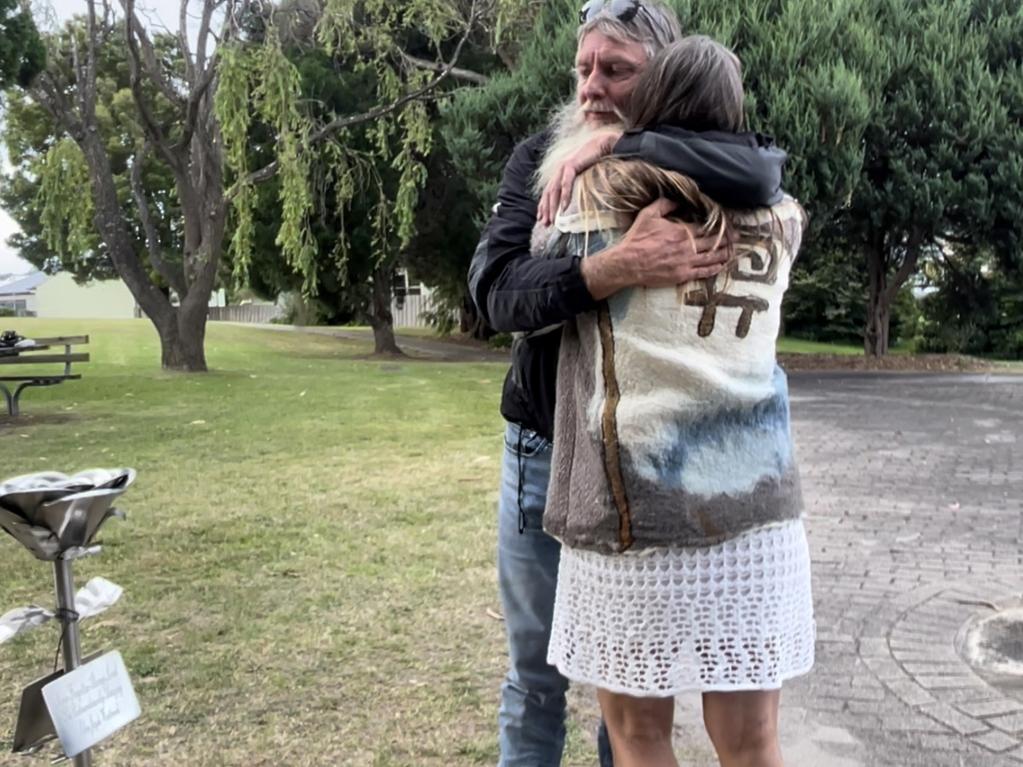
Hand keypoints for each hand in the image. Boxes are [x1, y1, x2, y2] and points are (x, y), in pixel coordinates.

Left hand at [537, 129, 622, 225]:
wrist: (603, 144)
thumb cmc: (595, 160)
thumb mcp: (582, 175)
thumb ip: (574, 184)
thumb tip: (574, 198)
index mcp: (559, 173)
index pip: (548, 192)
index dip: (544, 206)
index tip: (542, 219)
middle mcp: (558, 170)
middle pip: (548, 193)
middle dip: (545, 209)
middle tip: (545, 224)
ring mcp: (563, 167)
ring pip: (554, 190)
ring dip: (552, 206)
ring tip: (553, 219)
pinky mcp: (571, 165)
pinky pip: (566, 183)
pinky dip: (565, 195)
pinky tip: (564, 207)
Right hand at [580, 198, 733, 299]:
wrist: (627, 263)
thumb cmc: (637, 239)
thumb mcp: (648, 214)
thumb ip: (665, 204)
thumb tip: (677, 200)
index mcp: (682, 231)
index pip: (707, 227)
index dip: (720, 225)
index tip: (729, 223)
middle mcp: (688, 247)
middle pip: (714, 242)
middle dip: (728, 239)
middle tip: (738, 237)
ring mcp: (686, 263)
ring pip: (712, 258)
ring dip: (725, 254)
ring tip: (734, 251)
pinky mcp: (682, 275)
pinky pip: (703, 272)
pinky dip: (715, 269)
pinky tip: (721, 266)